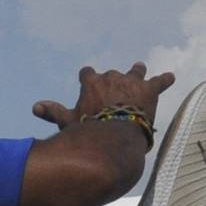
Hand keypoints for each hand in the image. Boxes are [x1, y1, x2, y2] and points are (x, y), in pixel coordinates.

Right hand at [31, 62, 175, 137]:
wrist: (113, 136)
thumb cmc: (88, 131)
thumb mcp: (69, 121)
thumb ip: (54, 111)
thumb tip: (35, 106)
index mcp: (92, 82)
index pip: (88, 74)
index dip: (89, 80)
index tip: (88, 83)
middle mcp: (111, 76)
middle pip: (112, 74)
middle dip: (113, 82)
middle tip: (115, 93)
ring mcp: (131, 82)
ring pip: (136, 72)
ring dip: (137, 72)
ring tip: (140, 69)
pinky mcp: (149, 90)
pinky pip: (160, 81)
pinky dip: (165, 79)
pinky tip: (170, 77)